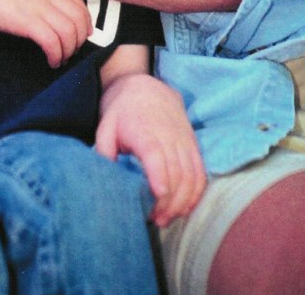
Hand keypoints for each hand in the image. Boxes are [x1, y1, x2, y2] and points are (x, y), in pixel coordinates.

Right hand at [0, 0, 91, 66]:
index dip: (83, 21)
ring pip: (70, 34)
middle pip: (80, 20)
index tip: (80, 34)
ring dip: (69, 51)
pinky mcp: (30, 23)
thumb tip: (47, 9)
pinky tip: (51, 61)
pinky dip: (57, 56)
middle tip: (71, 51)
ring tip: (60, 59)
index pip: (78, 3)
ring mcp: (41, 7)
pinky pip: (55, 43)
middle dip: (79, 40)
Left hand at [96, 74, 205, 225]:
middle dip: (168, 201)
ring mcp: (184, 140)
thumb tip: (105, 180)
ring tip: (167, 218)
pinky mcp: (193, 145)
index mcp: (144, 130)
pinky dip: (196, 193)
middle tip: (154, 218)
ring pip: (191, 175)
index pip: (155, 154)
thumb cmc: (122, 111)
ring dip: (182, 201)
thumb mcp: (105, 126)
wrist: (146, 87)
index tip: (158, 195)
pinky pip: (200, 172)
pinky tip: (184, 208)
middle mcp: (168, 135)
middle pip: (176, 172)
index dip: (159, 175)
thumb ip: (104, 152)